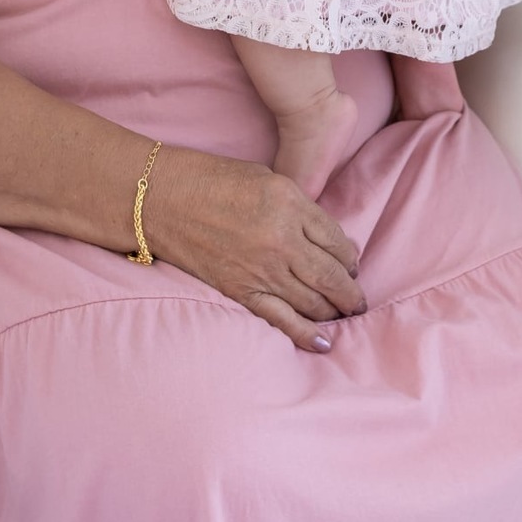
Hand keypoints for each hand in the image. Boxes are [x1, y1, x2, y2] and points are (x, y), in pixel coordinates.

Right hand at [144, 145, 365, 351]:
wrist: (163, 199)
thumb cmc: (213, 179)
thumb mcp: (267, 178)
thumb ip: (301, 208)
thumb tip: (331, 240)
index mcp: (291, 204)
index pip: (337, 240)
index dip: (350, 256)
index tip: (352, 264)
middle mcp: (282, 240)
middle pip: (332, 276)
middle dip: (351, 292)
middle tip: (358, 300)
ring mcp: (262, 270)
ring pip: (313, 301)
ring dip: (333, 311)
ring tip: (342, 314)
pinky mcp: (241, 292)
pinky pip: (282, 320)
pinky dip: (306, 335)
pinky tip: (325, 343)